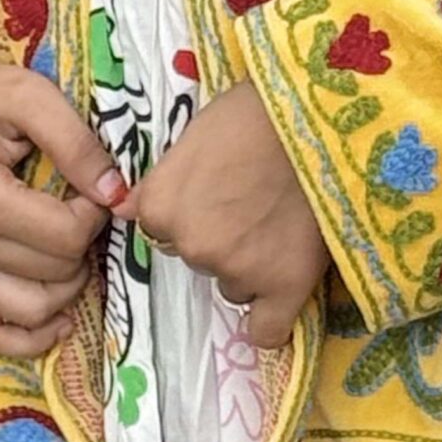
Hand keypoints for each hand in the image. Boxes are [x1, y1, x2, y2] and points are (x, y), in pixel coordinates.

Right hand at [0, 13, 126, 357]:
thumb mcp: (27, 95)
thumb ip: (76, 142)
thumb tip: (117, 193)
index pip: (66, 238)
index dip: (95, 215)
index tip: (95, 189)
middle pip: (53, 276)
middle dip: (84, 247)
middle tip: (84, 212)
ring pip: (30, 311)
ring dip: (67, 289)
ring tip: (73, 250)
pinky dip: (26, 337)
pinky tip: (58, 320)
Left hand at [118, 80, 330, 349]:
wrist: (319, 117)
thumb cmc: (255, 110)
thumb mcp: (196, 133)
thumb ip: (162, 180)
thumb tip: (122, 209)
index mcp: (162, 206)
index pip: (160, 228)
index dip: (189, 210)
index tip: (216, 192)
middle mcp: (191, 244)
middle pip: (197, 256)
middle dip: (219, 236)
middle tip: (253, 201)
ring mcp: (237, 270)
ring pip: (233, 285)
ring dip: (248, 265)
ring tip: (281, 223)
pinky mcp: (284, 286)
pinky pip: (267, 331)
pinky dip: (270, 322)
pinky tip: (279, 297)